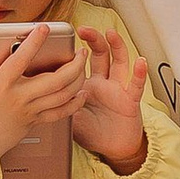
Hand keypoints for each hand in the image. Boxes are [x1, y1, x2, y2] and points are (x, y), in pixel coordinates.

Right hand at [0, 28, 87, 178]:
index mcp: (0, 86)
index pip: (20, 59)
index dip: (34, 42)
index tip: (44, 28)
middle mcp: (19, 98)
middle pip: (55, 80)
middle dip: (73, 63)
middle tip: (80, 50)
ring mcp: (29, 111)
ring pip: (63, 95)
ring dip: (78, 79)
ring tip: (83, 64)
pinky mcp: (35, 121)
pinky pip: (61, 113)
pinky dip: (75, 102)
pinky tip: (82, 92)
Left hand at [72, 26, 148, 175]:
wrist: (112, 149)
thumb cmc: (92, 132)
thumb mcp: (70, 116)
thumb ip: (60, 103)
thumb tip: (39, 95)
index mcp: (88, 84)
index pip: (83, 61)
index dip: (76, 50)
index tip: (64, 40)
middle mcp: (104, 82)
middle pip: (101, 54)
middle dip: (94, 39)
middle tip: (84, 29)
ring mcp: (118, 89)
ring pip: (120, 62)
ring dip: (117, 46)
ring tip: (111, 34)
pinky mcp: (131, 100)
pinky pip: (136, 85)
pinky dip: (139, 73)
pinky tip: (140, 62)